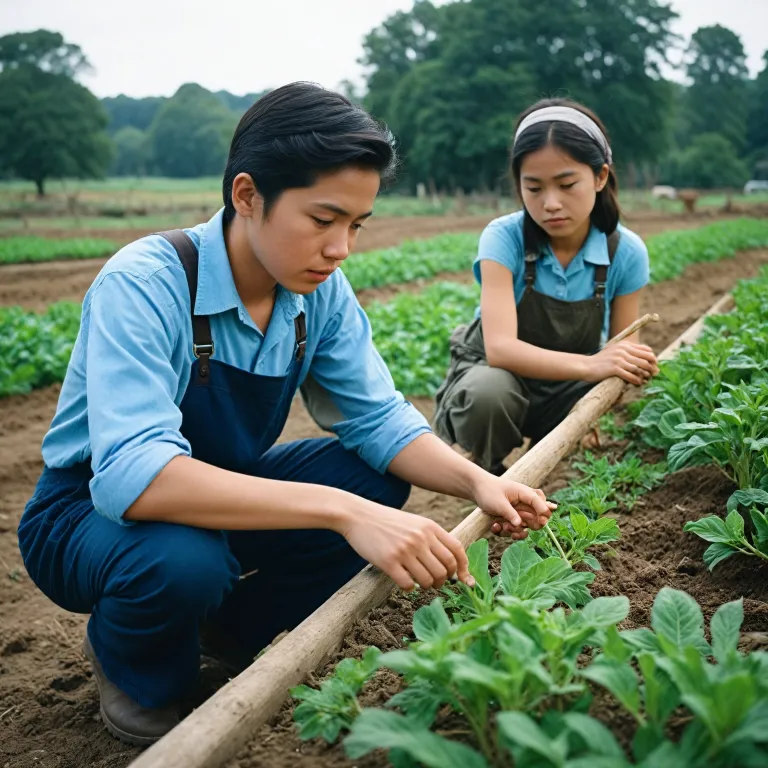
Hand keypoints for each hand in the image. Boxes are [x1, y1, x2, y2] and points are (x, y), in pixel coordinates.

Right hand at [338, 502, 473, 591]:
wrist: (359, 516)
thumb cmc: (388, 522)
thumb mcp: (415, 523)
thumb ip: (432, 538)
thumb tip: (451, 564)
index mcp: (429, 527)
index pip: (457, 550)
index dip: (463, 568)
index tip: (464, 580)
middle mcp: (420, 538)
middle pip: (446, 569)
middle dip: (444, 580)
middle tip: (435, 582)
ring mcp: (405, 550)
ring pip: (429, 579)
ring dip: (427, 586)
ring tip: (420, 583)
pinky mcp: (388, 561)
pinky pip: (408, 584)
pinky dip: (409, 588)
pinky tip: (404, 582)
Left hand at [471, 474, 555, 538]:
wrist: (476, 489)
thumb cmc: (488, 491)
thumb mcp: (499, 503)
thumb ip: (511, 514)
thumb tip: (520, 525)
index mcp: (525, 494)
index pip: (542, 504)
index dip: (543, 514)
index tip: (540, 522)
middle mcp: (524, 504)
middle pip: (537, 519)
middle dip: (526, 526)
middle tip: (512, 525)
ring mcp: (518, 512)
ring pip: (524, 527)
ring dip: (514, 531)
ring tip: (503, 526)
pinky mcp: (511, 518)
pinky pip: (513, 530)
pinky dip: (505, 531)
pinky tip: (495, 526)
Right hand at [585, 341, 658, 385]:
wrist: (586, 366)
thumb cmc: (601, 361)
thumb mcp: (614, 351)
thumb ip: (627, 351)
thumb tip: (643, 358)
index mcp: (624, 345)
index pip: (646, 349)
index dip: (652, 358)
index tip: (654, 365)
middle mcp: (623, 350)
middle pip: (645, 358)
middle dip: (652, 367)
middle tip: (654, 374)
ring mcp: (618, 359)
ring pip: (639, 367)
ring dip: (645, 375)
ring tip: (647, 380)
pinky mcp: (614, 368)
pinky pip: (630, 375)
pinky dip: (636, 380)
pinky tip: (638, 383)